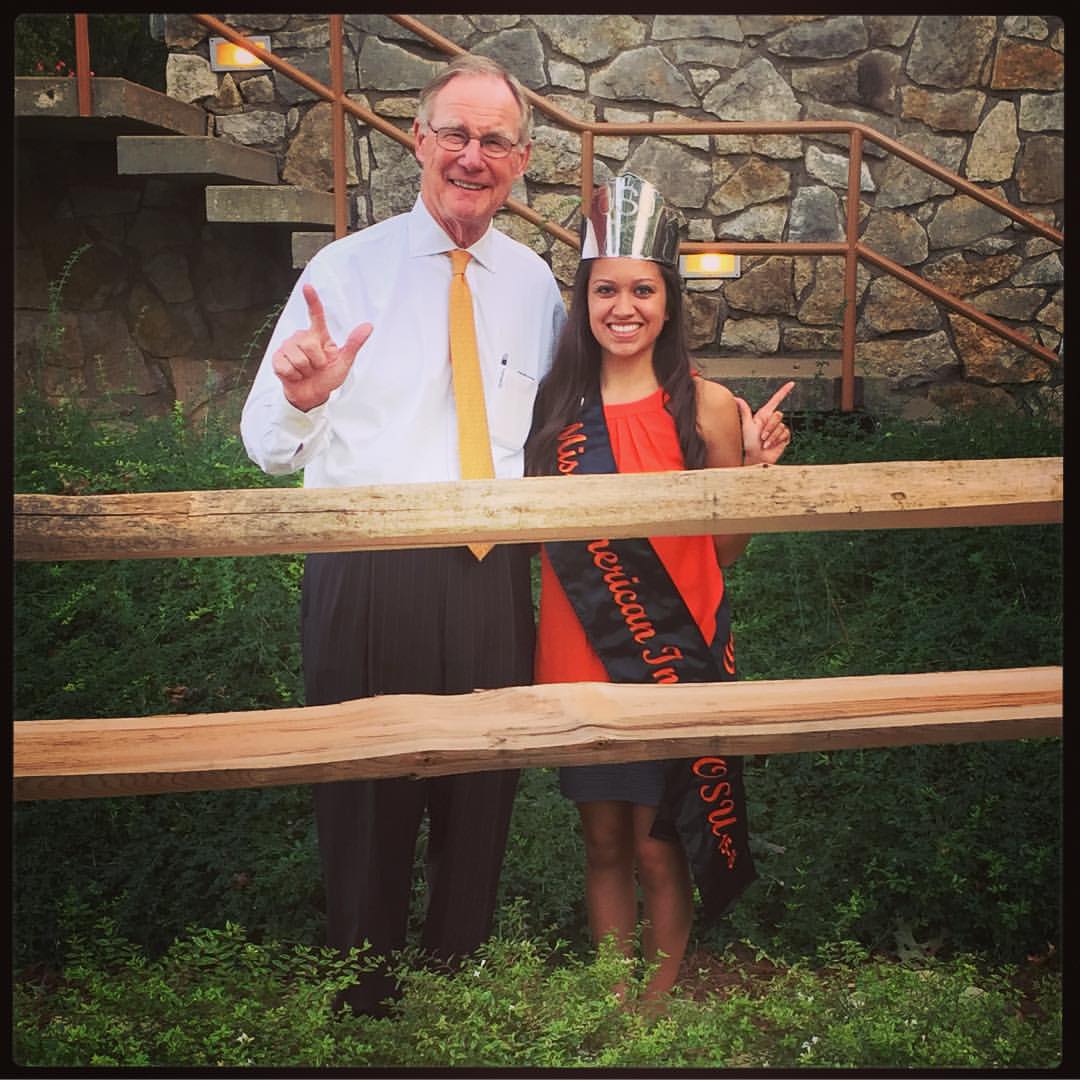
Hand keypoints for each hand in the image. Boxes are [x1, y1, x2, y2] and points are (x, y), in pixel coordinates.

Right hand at [272, 283, 372, 411]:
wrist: (312, 395)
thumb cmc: (328, 377)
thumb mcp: (344, 362)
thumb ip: (354, 344)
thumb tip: (368, 326)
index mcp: (318, 335)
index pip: (315, 314)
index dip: (312, 300)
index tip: (308, 287)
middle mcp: (301, 337)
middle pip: (309, 345)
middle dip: (316, 362)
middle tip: (316, 368)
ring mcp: (287, 347)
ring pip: (298, 358)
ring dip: (305, 371)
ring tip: (306, 372)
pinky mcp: (277, 359)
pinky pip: (286, 366)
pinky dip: (294, 376)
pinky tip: (295, 376)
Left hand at [735, 380, 794, 464]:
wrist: (754, 457)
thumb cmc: (747, 443)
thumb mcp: (746, 425)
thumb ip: (744, 411)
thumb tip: (735, 398)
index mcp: (763, 415)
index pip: (776, 400)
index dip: (784, 392)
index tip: (791, 384)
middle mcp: (772, 421)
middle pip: (778, 415)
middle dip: (769, 427)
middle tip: (761, 437)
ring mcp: (778, 429)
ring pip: (781, 426)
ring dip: (771, 436)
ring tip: (764, 443)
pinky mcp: (783, 438)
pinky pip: (785, 434)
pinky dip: (776, 440)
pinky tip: (770, 445)